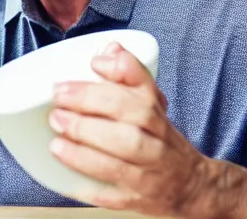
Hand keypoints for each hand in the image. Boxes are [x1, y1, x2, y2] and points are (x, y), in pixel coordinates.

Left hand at [48, 42, 208, 216]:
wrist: (190, 186)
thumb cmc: (158, 138)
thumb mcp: (148, 102)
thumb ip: (127, 74)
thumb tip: (108, 49)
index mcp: (155, 108)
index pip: (143, 81)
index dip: (119, 70)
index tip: (93, 63)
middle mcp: (156, 135)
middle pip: (130, 114)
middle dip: (90, 104)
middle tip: (58, 101)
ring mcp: (150, 168)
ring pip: (124, 152)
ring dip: (86, 144)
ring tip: (57, 137)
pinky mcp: (137, 198)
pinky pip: (115, 192)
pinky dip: (89, 185)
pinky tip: (67, 177)